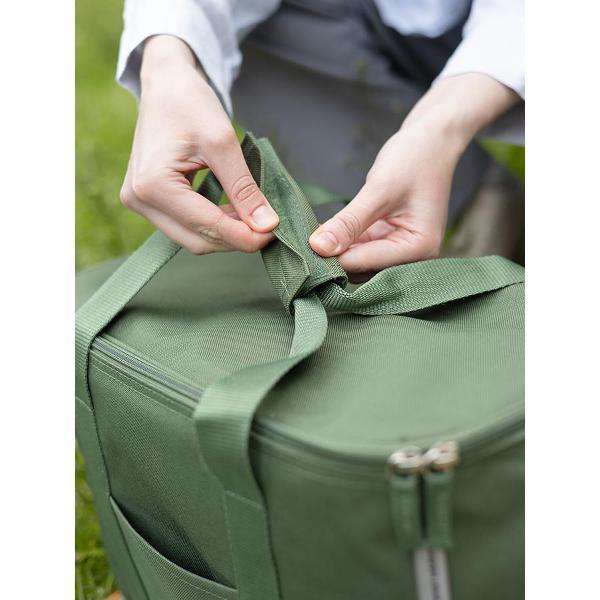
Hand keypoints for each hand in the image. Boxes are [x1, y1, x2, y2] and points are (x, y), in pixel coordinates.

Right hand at [120, 35, 278, 254]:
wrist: (166, 85)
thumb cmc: (190, 103)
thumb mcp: (223, 143)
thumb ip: (244, 189)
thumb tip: (267, 225)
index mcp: (153, 184)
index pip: (207, 226)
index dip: (244, 236)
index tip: (275, 233)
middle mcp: (139, 199)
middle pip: (198, 241)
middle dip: (236, 239)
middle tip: (268, 227)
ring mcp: (140, 203)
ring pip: (192, 239)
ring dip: (226, 235)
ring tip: (253, 218)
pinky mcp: (147, 202)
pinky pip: (185, 227)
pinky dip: (213, 226)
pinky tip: (234, 213)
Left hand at [309, 73, 519, 276]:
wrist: (433, 140)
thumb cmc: (414, 159)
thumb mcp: (379, 190)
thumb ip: (348, 222)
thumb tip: (317, 247)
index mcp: (419, 249)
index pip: (365, 264)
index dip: (331, 259)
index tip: (303, 248)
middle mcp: (414, 258)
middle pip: (362, 270)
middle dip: (333, 257)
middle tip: (301, 240)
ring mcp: (401, 251)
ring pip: (357, 262)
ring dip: (336, 251)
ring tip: (310, 234)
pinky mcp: (389, 242)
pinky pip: (360, 250)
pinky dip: (342, 242)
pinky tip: (324, 231)